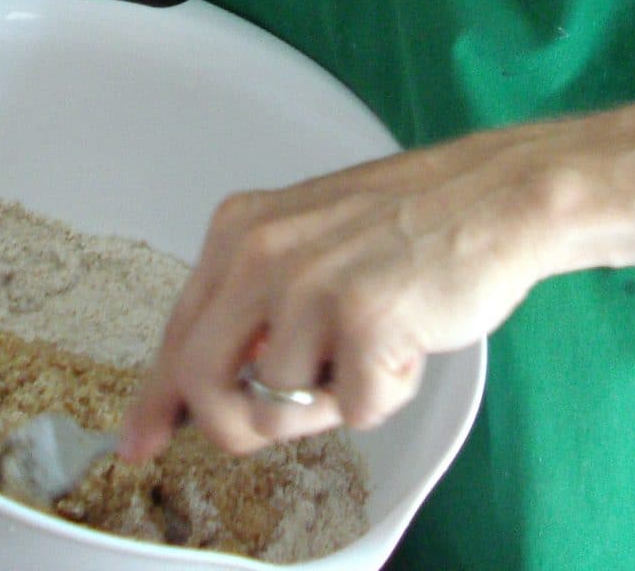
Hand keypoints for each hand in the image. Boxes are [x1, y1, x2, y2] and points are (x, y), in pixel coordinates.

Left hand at [120, 125, 561, 461]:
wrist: (495, 196)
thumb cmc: (412, 223)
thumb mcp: (308, 242)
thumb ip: (256, 303)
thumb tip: (206, 389)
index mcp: (242, 229)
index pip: (179, 331)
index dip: (157, 398)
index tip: (139, 437)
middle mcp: (262, 251)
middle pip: (204, 381)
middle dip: (238, 425)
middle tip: (283, 423)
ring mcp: (309, 283)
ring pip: (281, 408)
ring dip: (334, 400)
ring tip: (375, 342)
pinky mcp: (362, 318)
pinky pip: (356, 410)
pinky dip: (387, 393)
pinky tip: (409, 339)